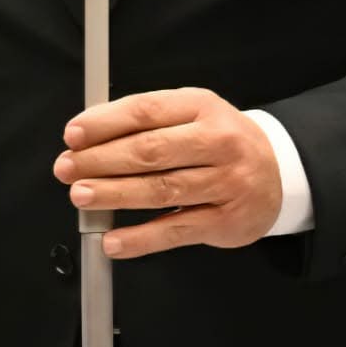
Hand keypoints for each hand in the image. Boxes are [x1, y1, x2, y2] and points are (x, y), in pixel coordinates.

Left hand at [52, 87, 281, 258]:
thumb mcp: (193, 113)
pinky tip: (113, 240)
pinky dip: (141, 238)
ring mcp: (224, 182)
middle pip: (150, 151)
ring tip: (81, 196)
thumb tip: (91, 130)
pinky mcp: (225, 221)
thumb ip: (148, 119)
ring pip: (160, 190)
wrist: (278, 173)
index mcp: (202, 106)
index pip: (146, 111)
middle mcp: (217, 141)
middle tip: (67, 168)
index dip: (105, 123)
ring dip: (114, 194)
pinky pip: (175, 231)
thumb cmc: (221, 141)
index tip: (74, 134)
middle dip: (100, 160)